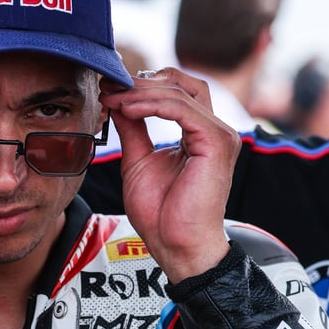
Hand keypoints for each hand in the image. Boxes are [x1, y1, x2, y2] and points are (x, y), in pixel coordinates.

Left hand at [98, 68, 239, 282]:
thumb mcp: (139, 161)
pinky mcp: (216, 143)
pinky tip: (128, 109)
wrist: (177, 246)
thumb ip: (133, 128)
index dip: (143, 85)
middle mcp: (215, 130)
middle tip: (109, 87)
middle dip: (142, 82)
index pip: (177, 92)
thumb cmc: (162, 214)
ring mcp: (219, 135)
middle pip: (182, 84)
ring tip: (113, 99)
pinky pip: (182, 109)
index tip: (109, 88)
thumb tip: (118, 101)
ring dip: (140, 93)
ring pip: (179, 93)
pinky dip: (152, 105)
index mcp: (200, 134)